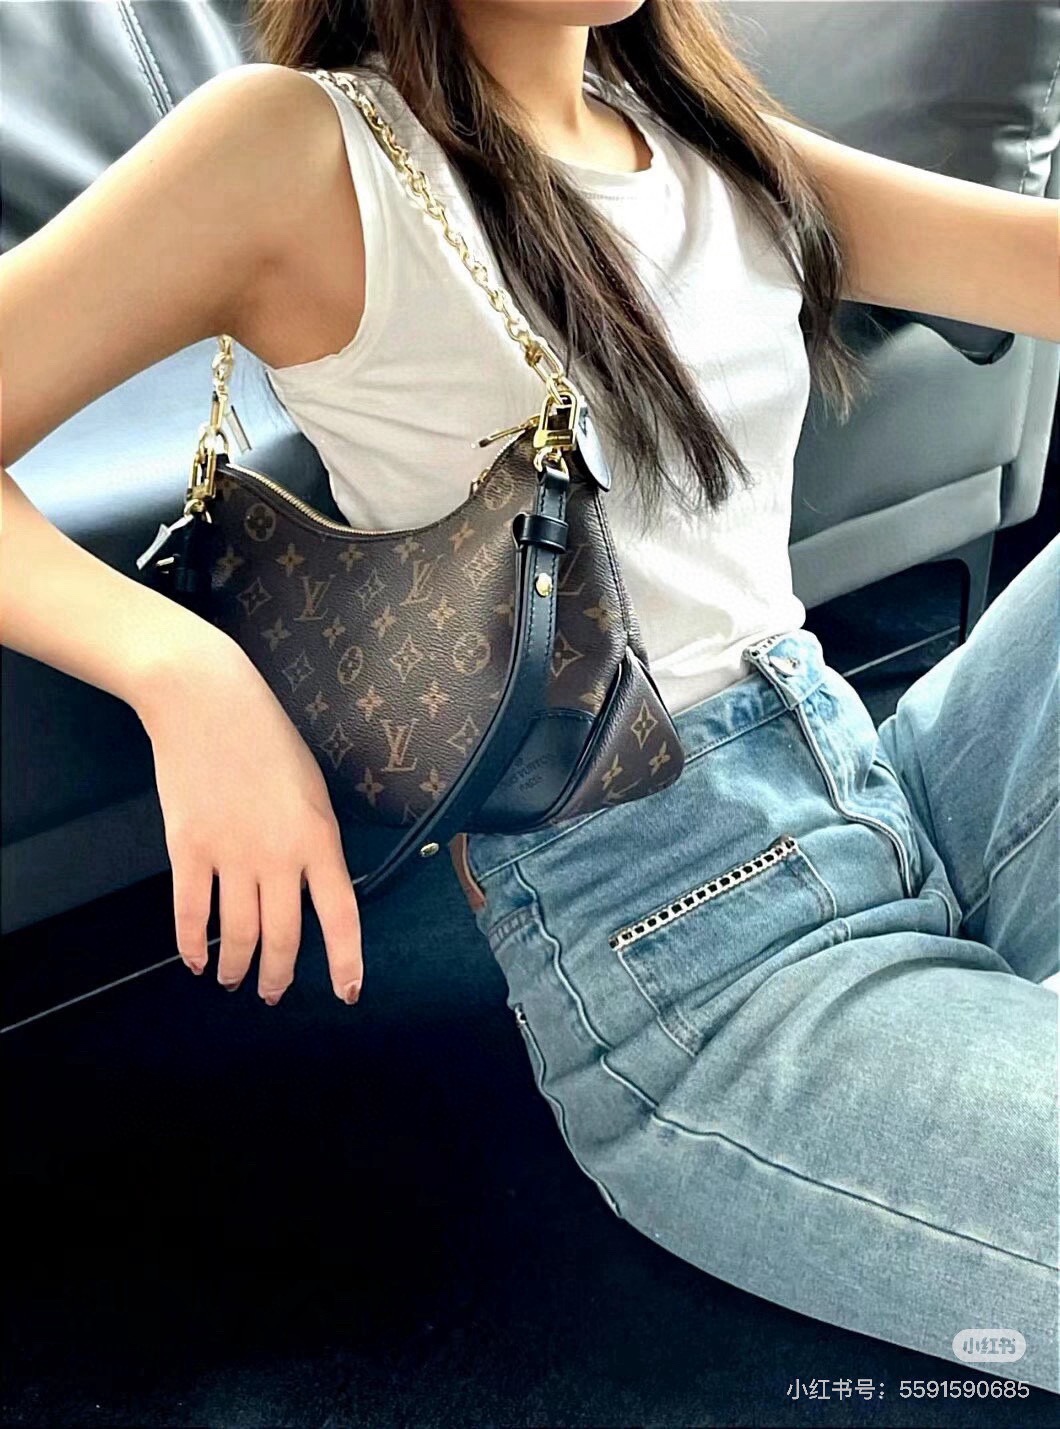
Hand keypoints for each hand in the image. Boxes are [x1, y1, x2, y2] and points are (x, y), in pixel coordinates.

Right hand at [136, 635, 362, 1005]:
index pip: (341, 915)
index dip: (346, 961)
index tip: (346, 993)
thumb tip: (310, 883)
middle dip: (279, 975)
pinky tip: (196, 959)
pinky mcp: (188, 849)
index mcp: (319, 837)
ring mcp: (231, 854)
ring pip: (238, 935)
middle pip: (284, 937)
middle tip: (273, 993)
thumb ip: (314, 839)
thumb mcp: (312, 787)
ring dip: (237, 967)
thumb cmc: (266, 735)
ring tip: (233, 980)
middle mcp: (278, 855)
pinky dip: (192, 946)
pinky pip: (191, 915)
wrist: (208, 700)